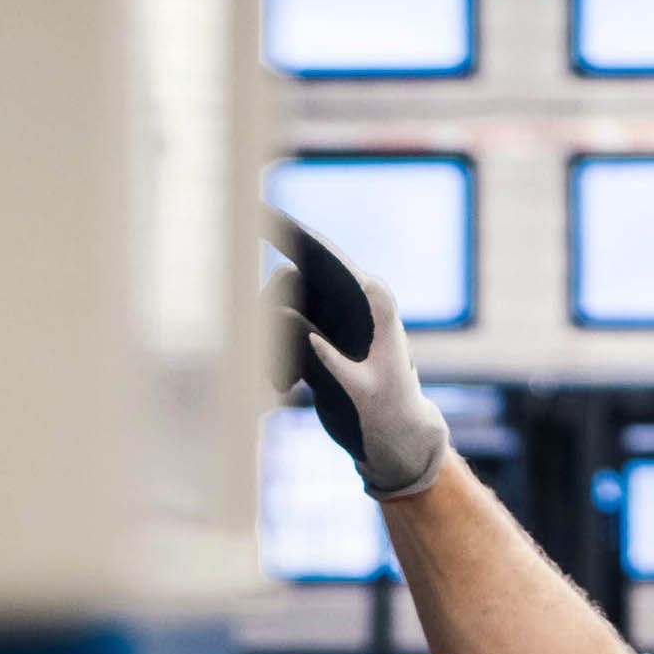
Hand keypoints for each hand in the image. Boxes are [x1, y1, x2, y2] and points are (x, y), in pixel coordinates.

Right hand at [258, 203, 451, 500]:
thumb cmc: (389, 415)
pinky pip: (281, 334)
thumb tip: (295, 327)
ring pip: (281, 309)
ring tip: (279, 386)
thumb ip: (330, 360)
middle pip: (293, 282)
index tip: (257, 214)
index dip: (291, 233)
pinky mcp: (320, 339)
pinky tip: (280, 388)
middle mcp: (351, 303)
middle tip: (269, 359)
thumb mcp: (360, 391)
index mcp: (371, 302)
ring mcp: (333, 320)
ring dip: (271, 344)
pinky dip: (272, 358)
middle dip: (270, 313)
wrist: (396, 439)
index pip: (326, 258)